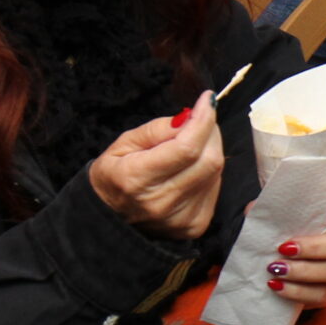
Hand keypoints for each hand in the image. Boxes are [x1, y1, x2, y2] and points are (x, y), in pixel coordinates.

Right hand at [89, 92, 223, 239]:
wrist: (110, 220)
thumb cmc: (114, 176)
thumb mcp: (122, 144)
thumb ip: (157, 130)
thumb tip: (189, 118)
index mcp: (137, 179)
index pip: (186, 147)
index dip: (203, 120)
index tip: (208, 99)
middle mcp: (161, 202)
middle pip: (208, 160)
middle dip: (211, 131)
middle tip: (201, 119)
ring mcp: (180, 217)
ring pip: (215, 172)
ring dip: (210, 149)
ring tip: (192, 143)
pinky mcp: (194, 225)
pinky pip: (214, 187)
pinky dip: (208, 170)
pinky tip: (192, 166)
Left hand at [261, 185, 325, 308]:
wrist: (277, 257)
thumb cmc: (282, 226)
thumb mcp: (277, 210)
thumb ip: (272, 206)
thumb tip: (253, 210)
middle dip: (317, 247)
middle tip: (285, 247)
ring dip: (305, 271)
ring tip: (276, 269)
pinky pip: (324, 294)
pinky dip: (299, 292)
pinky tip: (277, 286)